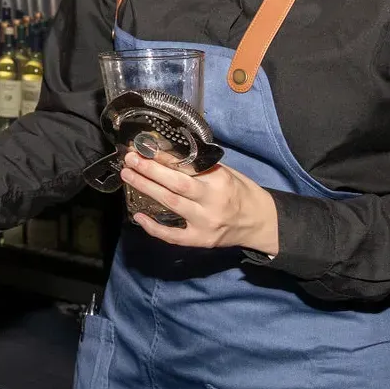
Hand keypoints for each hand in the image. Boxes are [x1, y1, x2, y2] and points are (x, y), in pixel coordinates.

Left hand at [120, 150, 279, 253]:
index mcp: (220, 181)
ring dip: (146, 189)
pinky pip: (174, 236)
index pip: (187, 167)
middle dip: (150, 171)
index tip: (144, 148)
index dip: (163, 158)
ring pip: (171, 204)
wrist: (261, 222)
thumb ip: (199, 167)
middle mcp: (213, 202)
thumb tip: (165, 153)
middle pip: (176, 185)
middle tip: (130, 160)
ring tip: (128, 176)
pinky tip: (138, 217)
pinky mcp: (201, 240)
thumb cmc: (241, 192)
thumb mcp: (226, 173)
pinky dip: (154, 228)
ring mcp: (206, 223)